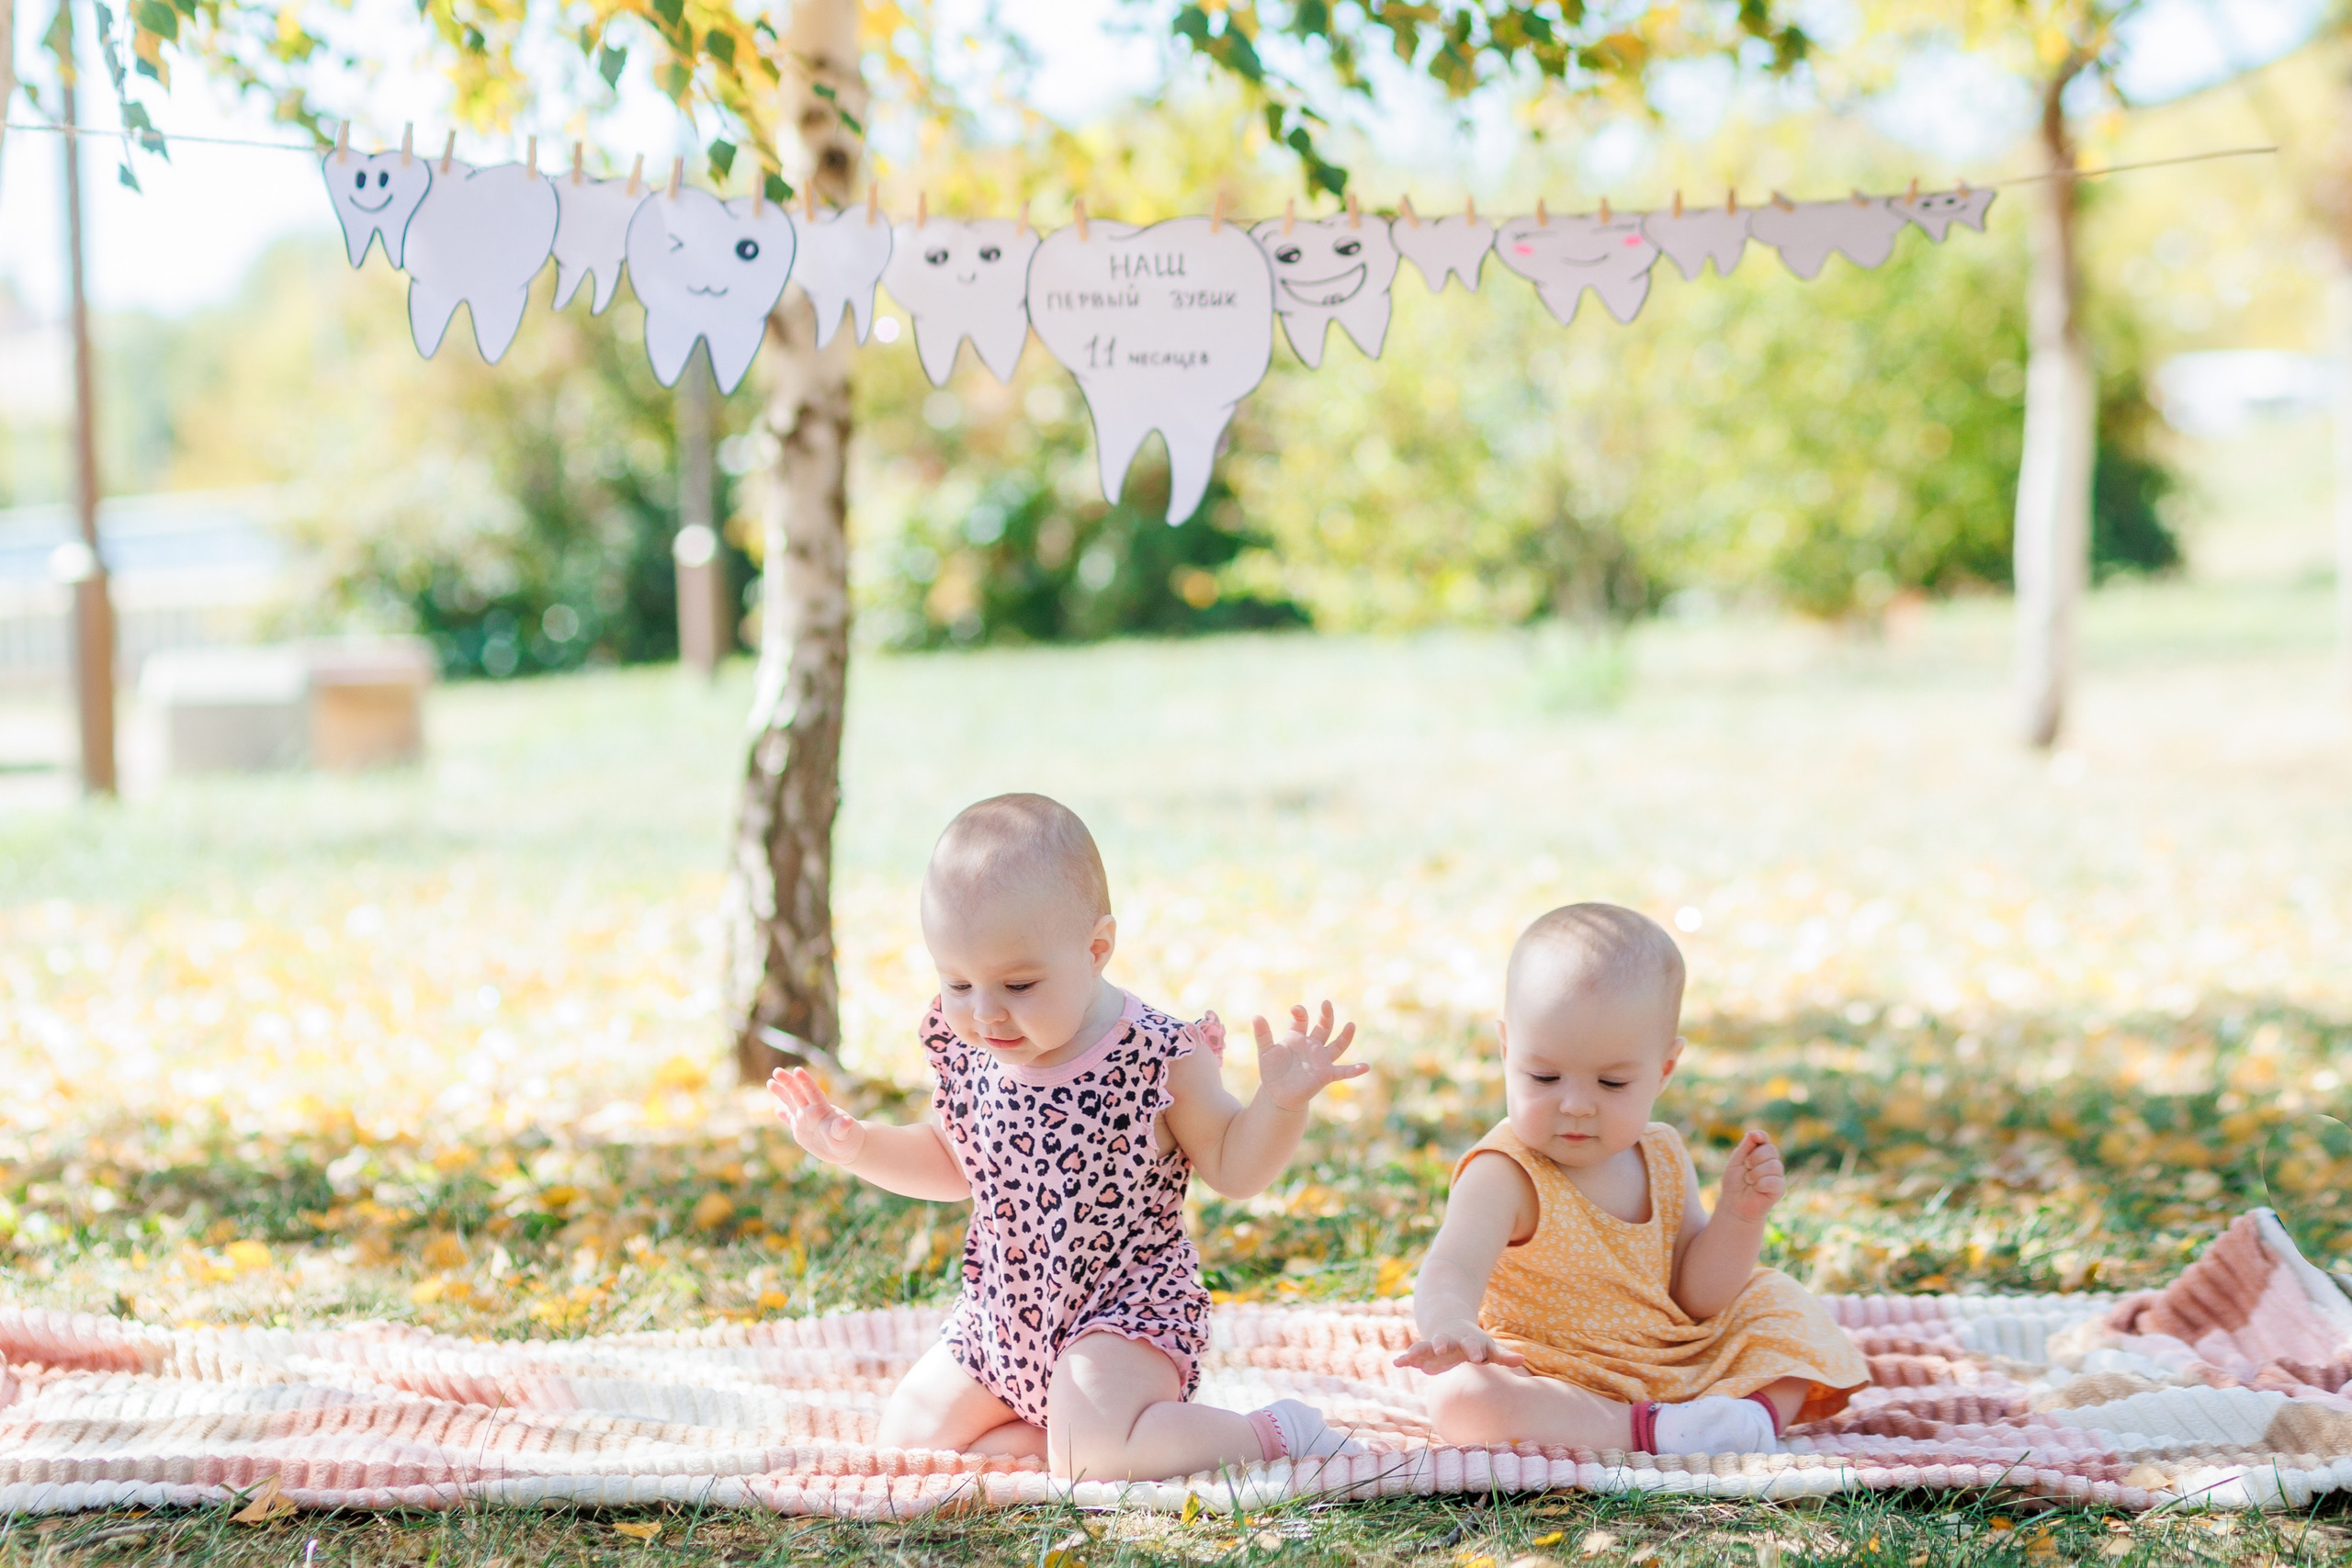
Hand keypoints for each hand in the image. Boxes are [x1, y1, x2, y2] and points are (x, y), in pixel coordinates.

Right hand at [767, 1066, 866, 1165]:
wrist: (849, 1149)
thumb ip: (841, 1128)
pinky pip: (791, 1121)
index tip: (797, 1070)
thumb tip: (847, 1121)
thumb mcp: (845, 1135)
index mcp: (822, 1109)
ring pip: (791, 1103)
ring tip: (770, 1082)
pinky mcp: (802, 1132)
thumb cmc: (849, 1140)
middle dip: (788, 1082)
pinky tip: (777, 1109)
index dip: (805, 1081)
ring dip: (782, 1093)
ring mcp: (806, 1121)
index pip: (812, 1092)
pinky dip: (784, 1116)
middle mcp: (812, 1112)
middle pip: (798, 1093)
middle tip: (777, 1071)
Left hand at [1252, 1002, 1367, 1112]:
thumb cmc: (1272, 1072)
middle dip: (1325, 1016)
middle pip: (1323, 1027)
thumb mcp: (1265, 1052)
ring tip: (1351, 1025)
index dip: (1300, 1013)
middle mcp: (1312, 1046)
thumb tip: (1256, 1016)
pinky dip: (1354, 1070)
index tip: (1295, 1009)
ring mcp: (1320, 1059)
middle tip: (1326, 1004)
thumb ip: (1262, 1035)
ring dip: (1345, 1036)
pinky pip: (1342, 1072)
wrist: (1277, 1095)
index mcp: (1297, 1037)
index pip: (1301, 1020)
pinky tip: (1365, 1067)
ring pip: (1337, 1045)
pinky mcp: (1325, 1074)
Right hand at [1394, 1323, 1525, 1373]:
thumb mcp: (1489, 1348)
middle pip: (1447, 1341)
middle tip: (1441, 1349)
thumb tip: (1523, 1358)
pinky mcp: (1424, 1350)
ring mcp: (1435, 1343)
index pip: (1473, 1345)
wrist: (1449, 1322)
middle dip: (1443, 1344)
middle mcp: (1450, 1340)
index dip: (1475, 1351)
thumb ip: (1503, 1355)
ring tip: (1410, 1357)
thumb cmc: (1474, 1343)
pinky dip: (1405, 1358)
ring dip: (1419, 1350)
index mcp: (1468, 1340)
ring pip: (1426, 1345)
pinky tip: (1396, 1363)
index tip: (1477, 1358)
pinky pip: (1413, 1353)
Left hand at [1718, 1129, 1784, 1224]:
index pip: (1764, 1139)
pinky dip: (1761, 1184)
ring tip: (1749, 1181)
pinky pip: (1775, 1181)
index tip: (1755, 1137)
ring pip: (1774, 1165)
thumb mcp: (1736, 1161)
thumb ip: (1746, 1147)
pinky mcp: (1780, 1188)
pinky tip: (1757, 1188)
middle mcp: (1771, 1162)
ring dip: (1756, 1173)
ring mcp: (1777, 1175)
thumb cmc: (1734, 1182)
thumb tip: (1755, 1133)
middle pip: (1771, 1150)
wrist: (1734, 1204)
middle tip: (1746, 1168)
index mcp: (1759, 1153)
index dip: (1761, 1136)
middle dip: (1754, 1158)